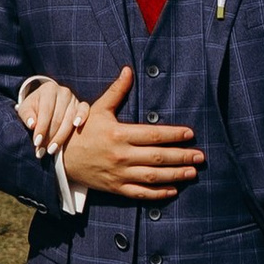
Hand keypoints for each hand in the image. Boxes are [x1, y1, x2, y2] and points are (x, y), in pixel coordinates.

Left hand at [17, 76, 88, 160]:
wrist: (45, 101)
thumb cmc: (34, 107)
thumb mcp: (26, 109)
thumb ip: (27, 116)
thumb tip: (32, 125)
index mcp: (48, 89)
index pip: (45, 112)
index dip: (41, 128)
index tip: (37, 143)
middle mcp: (63, 92)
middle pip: (57, 118)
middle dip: (49, 137)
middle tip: (43, 151)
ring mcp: (74, 98)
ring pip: (69, 120)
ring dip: (61, 137)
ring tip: (52, 150)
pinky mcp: (82, 105)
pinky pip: (85, 110)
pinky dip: (82, 117)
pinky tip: (77, 127)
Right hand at [59, 65, 205, 201]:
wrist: (62, 158)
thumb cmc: (82, 131)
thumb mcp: (98, 109)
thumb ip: (117, 91)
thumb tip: (128, 70)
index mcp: (119, 134)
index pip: (153, 135)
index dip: (174, 135)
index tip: (190, 134)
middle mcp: (121, 155)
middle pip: (158, 157)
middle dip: (182, 156)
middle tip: (201, 156)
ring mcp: (119, 174)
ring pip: (153, 177)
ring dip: (175, 175)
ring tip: (193, 172)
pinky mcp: (116, 188)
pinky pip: (140, 193)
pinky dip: (157, 194)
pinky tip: (173, 190)